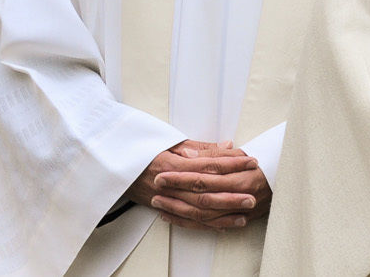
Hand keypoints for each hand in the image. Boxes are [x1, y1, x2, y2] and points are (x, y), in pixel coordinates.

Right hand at [128, 140, 264, 230]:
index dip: (231, 163)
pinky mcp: (163, 208)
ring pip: (197, 209)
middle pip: (205, 190)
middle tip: (253, 193)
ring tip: (244, 212)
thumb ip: (203, 148)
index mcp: (172, 162)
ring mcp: (166, 198)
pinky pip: (187, 220)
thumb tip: (229, 146)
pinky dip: (206, 224)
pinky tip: (223, 225)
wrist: (115, 167)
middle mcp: (169, 182)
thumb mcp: (173, 143)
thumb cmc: (146, 152)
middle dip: (231, 193)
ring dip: (223, 213)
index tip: (250, 162)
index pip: (208, 163)